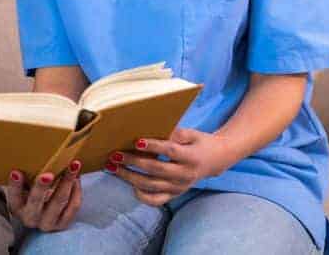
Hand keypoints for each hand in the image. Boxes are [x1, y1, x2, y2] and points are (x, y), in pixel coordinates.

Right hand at [5, 160, 82, 231]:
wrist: (45, 216)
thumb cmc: (33, 195)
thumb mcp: (25, 188)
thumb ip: (26, 176)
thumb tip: (33, 156)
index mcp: (18, 208)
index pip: (14, 197)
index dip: (15, 186)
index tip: (16, 172)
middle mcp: (31, 218)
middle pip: (36, 201)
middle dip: (42, 187)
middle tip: (48, 174)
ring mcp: (48, 223)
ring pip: (59, 201)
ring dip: (67, 181)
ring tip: (73, 165)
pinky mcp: (64, 223)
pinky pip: (73, 206)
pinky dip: (76, 189)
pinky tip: (77, 177)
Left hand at [107, 128, 232, 205]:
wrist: (215, 160)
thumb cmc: (198, 142)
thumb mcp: (191, 133)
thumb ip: (174, 132)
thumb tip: (151, 129)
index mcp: (191, 157)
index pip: (170, 151)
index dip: (153, 146)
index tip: (136, 141)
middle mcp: (186, 175)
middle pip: (156, 170)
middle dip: (133, 162)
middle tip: (116, 154)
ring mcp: (180, 187)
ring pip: (151, 185)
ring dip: (129, 177)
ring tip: (113, 168)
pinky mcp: (175, 195)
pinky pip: (156, 200)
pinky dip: (142, 195)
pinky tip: (129, 184)